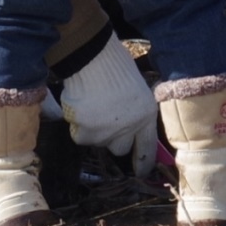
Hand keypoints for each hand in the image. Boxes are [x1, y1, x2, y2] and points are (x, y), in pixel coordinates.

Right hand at [54, 31, 159, 174]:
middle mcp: (127, 129)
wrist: (90, 54)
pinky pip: (79, 134)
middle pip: (119, 149)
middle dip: (113, 138)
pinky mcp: (84, 131)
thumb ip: (136, 113)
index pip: (147, 149)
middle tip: (106, 119)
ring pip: (96, 141)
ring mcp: (105, 132)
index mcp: (146, 116)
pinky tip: (80, 104)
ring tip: (91, 104)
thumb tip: (130, 129)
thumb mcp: (137, 89)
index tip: (140, 171)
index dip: (143, 163)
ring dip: (93, 129)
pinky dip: (78, 123)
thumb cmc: (114, 64)